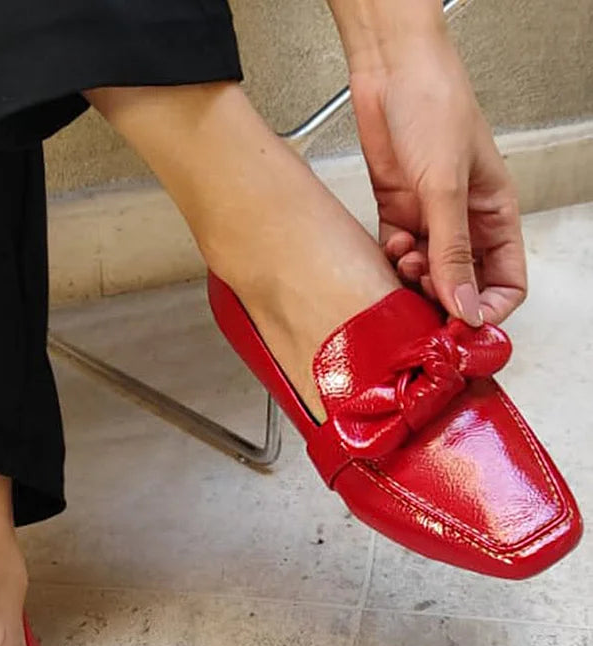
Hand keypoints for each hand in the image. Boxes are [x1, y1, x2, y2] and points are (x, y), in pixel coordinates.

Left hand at [349, 32, 526, 325]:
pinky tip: (391, 241)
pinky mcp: (399, 213)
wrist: (391, 70)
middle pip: (463, 285)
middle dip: (444, 297)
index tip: (462, 322)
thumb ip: (453, 252)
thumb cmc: (434, 107)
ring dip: (415, 277)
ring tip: (407, 258)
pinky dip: (393, 258)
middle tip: (426, 291)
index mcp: (496, 215)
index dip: (488, 309)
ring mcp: (431, 220)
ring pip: (427, 275)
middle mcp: (465, 223)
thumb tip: (464, 307)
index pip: (506, 282)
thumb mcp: (447, 187)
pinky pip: (397, 256)